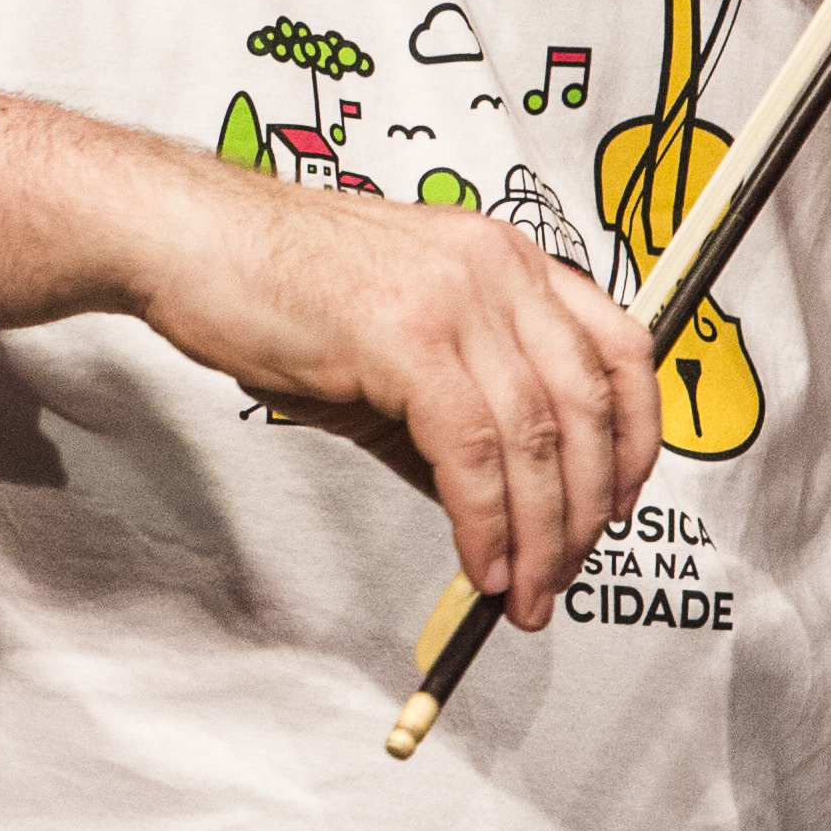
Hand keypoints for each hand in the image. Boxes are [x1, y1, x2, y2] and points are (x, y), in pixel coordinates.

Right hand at [137, 158, 655, 625]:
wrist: (192, 241)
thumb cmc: (275, 284)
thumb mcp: (394, 347)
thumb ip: (453, 418)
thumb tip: (495, 508)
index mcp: (505, 259)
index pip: (619, 349)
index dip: (637, 438)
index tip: (623, 501)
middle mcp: (496, 268)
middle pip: (588, 407)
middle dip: (588, 510)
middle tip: (563, 573)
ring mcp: (457, 297)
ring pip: (537, 438)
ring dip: (540, 534)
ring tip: (523, 589)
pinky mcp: (407, 336)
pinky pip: (471, 452)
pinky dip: (484, 522)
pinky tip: (478, 560)